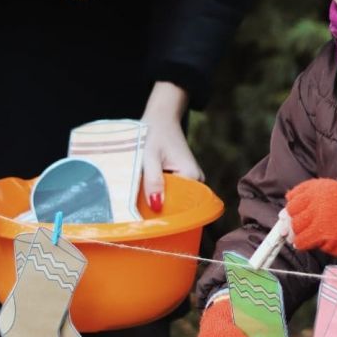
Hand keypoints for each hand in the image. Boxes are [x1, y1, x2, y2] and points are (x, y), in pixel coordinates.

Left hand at [141, 82, 203, 211]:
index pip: (182, 205)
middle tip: (139, 213)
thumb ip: (153, 181)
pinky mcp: (183, 176)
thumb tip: (156, 207)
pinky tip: (147, 192)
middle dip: (160, 208)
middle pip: (178, 203)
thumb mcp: (149, 156)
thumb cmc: (154, 132)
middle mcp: (197, 180)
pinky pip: (172, 191)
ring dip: (158, 200)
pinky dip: (159, 192)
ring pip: (174, 197)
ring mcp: (190, 178)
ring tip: (140, 203)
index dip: (165, 214)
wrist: (161, 116)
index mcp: (192, 176)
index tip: (147, 221)